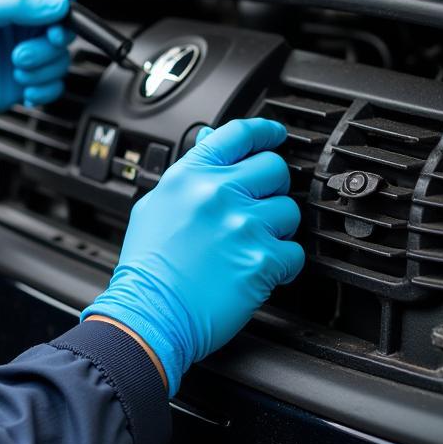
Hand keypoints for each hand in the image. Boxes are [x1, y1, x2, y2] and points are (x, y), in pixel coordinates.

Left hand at [0, 0, 75, 128]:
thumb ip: (18, 4)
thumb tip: (59, 4)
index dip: (60, 2)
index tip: (57, 19)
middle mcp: (21, 18)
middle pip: (62, 25)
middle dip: (49, 41)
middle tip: (25, 51)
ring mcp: (28, 47)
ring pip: (60, 55)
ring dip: (42, 66)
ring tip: (15, 68)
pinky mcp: (29, 75)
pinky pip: (56, 82)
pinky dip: (43, 88)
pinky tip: (22, 88)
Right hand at [82, 119, 304, 394]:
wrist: (149, 312)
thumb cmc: (147, 267)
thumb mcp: (155, 206)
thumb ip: (186, 176)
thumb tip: (209, 151)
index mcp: (189, 176)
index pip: (237, 135)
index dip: (264, 131)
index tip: (275, 135)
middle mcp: (217, 193)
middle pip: (274, 168)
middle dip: (272, 187)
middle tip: (259, 205)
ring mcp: (242, 225)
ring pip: (289, 210)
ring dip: (277, 228)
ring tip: (252, 244)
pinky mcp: (262, 260)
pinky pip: (295, 252)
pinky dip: (283, 263)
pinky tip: (259, 268)